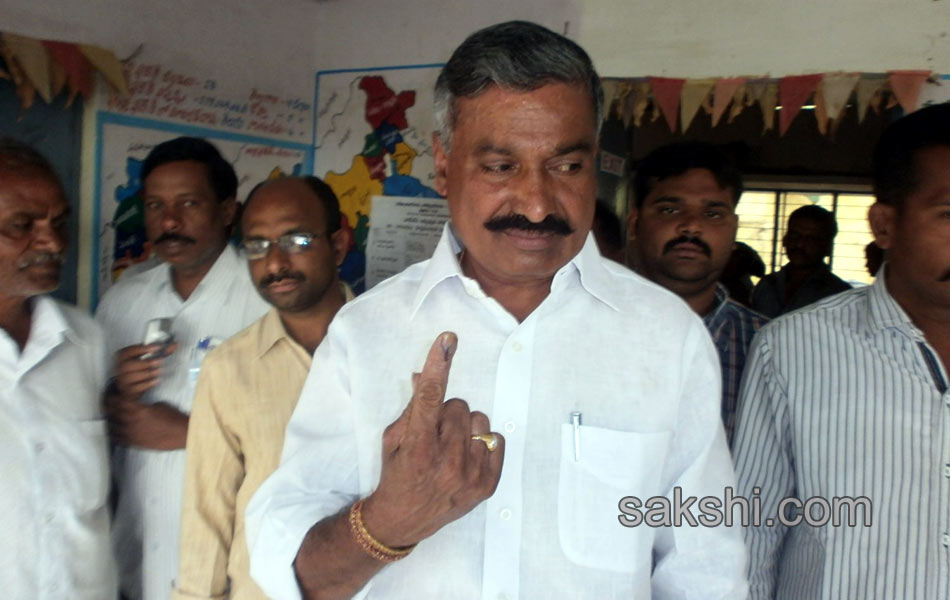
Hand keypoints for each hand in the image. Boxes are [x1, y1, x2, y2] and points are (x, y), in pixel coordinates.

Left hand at [106, 398, 188, 449]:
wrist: (181, 434)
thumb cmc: (173, 417)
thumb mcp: (159, 405)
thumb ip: (144, 406)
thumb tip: (138, 406)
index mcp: (138, 410)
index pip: (119, 401)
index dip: (114, 397)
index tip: (111, 394)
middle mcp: (131, 422)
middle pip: (113, 412)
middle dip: (109, 406)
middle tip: (106, 403)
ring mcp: (132, 434)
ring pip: (113, 425)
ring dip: (110, 419)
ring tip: (109, 415)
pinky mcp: (135, 443)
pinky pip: (119, 438)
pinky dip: (115, 433)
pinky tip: (114, 430)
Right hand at [111, 343, 177, 401]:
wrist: (129, 386)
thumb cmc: (140, 369)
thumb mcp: (148, 358)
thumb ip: (161, 352)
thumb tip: (175, 345)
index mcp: (122, 356)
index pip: (128, 351)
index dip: (143, 349)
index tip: (157, 347)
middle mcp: (120, 368)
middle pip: (128, 365)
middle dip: (146, 363)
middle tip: (159, 361)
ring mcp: (123, 380)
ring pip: (132, 377)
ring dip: (147, 373)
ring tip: (158, 371)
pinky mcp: (128, 391)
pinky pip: (136, 388)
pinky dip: (147, 384)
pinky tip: (156, 380)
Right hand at [361, 332, 503, 547]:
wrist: (404, 519)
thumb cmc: (398, 473)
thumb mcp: (394, 439)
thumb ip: (413, 407)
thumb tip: (426, 375)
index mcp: (418, 447)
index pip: (430, 397)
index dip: (439, 365)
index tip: (447, 340)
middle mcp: (446, 461)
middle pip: (459, 405)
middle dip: (446, 414)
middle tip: (434, 435)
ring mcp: (470, 475)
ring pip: (479, 420)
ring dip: (465, 428)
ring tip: (450, 448)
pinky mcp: (487, 485)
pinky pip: (496, 439)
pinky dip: (481, 444)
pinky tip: (465, 458)